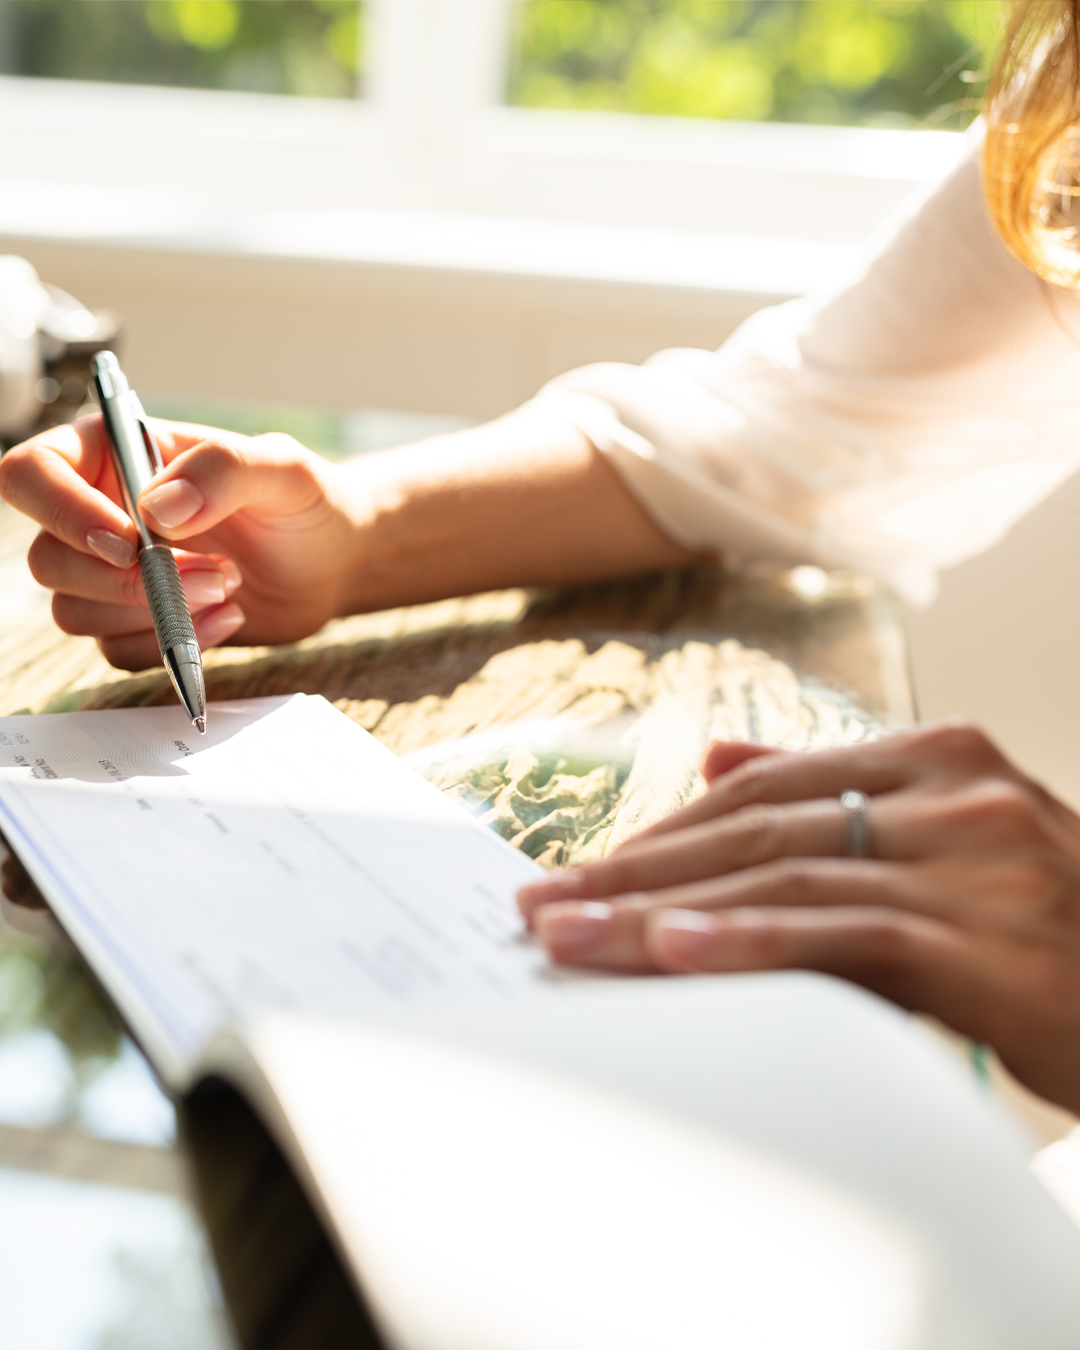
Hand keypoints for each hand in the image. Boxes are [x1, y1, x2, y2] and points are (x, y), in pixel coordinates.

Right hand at [0, 415, 365, 669]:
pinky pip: (117, 650)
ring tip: (229, 587)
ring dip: (152, 613)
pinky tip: (228, 617)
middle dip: (126, 581)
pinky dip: (171, 644)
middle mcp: (101, 513)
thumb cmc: (306, 502)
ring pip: (74, 612)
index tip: (129, 541)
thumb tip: (157, 508)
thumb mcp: (283, 468)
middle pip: (47, 559)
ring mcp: (115, 574)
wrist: (334, 562)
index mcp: (115, 455)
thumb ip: (222, 470)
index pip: (33, 473)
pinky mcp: (140, 623)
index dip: (62, 511)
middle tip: (213, 573)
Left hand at [518, 722, 1079, 1113]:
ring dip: (662, 910)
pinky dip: (752, 942)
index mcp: (942, 759)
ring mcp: (980, 862)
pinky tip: (671, 952)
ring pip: (786, 875)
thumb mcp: (953, 849)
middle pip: (759, 826)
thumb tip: (719, 763)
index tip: (580, 870)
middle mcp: (960, 793)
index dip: (664, 831)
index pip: (767, 789)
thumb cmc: (1058, 935)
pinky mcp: (997, 943)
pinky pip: (848, 936)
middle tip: (543, 905)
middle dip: (637, 870)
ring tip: (569, 936)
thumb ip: (841, 800)